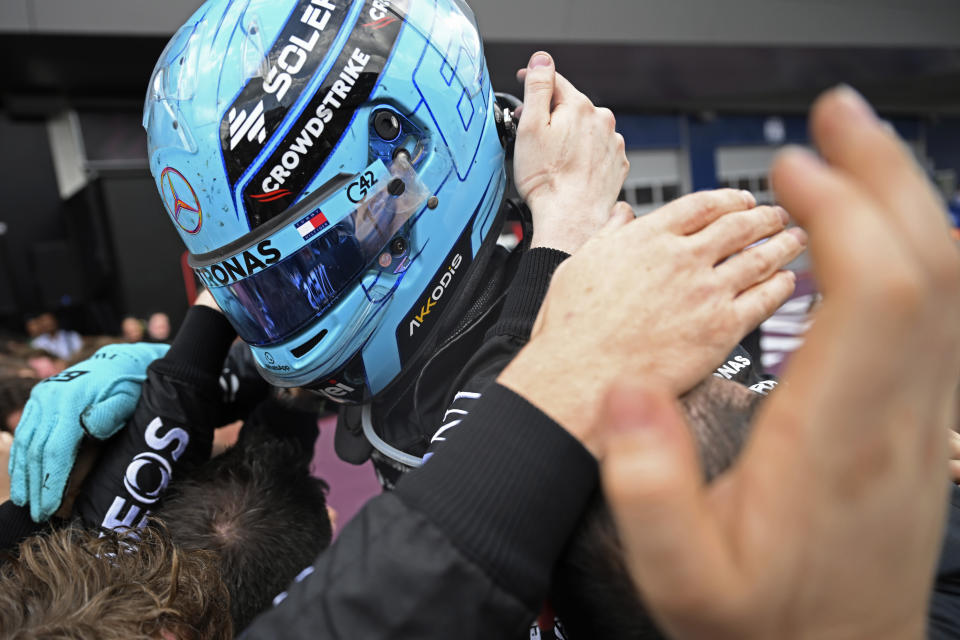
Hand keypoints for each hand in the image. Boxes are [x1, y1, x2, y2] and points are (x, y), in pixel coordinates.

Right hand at [8, 342, 168, 521]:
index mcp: (72, 402)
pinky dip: (20, 456)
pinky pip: (23, 432)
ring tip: (25, 502)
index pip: (55, 451)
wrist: (119, 362)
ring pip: (24, 442)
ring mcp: (41, 397)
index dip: (50, 483)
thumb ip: (109, 415)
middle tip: (37, 514)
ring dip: (22, 475)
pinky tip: (21, 477)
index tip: (49, 509)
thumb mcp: (128, 400)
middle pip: (36, 451)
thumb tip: (89, 428)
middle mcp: (50, 398)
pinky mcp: (37, 398)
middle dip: (35, 486)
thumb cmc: (129, 388)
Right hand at [499, 190, 804, 452]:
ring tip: (794, 240)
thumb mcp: (578, 264)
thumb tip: (621, 217)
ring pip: (759, 259)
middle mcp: (683, 258)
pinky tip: (787, 284)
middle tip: (776, 216)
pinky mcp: (722, 330)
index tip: (741, 200)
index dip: (729, 199)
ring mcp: (707, 293)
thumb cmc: (572, 329)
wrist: (582, 377)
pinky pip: (764, 301)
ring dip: (782, 245)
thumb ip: (607, 235)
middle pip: (739, 226)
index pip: (703, 205)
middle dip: (764, 217)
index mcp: (649, 238)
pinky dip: (781, 288)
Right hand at [513, 51, 628, 253]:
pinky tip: (569, 169)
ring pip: (585, 130)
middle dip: (551, 113)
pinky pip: (597, 151)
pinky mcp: (616, 166)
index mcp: (580, 107)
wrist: (571, 220)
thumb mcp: (531, 127)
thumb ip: (538, 87)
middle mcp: (603, 122)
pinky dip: (583, 154)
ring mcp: (613, 144)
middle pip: (571, 106)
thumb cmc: (548, 180)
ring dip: (569, 135)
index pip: (554, 80)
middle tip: (530, 133)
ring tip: (551, 158)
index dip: (534, 79)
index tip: (522, 81)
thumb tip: (541, 60)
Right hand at [600, 87, 959, 639]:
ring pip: (947, 286)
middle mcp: (901, 417)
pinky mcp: (924, 425)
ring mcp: (925, 419)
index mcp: (839, 437)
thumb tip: (626, 389)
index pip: (876, 294)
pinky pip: (944, 317)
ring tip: (858, 153)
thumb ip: (648, 487)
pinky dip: (918, 253)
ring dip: (907, 205)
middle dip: (884, 177)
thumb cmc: (764, 621)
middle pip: (928, 267)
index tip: (789, 171)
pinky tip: (888, 233)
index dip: (841, 215)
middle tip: (836, 117)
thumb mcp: (682, 576)